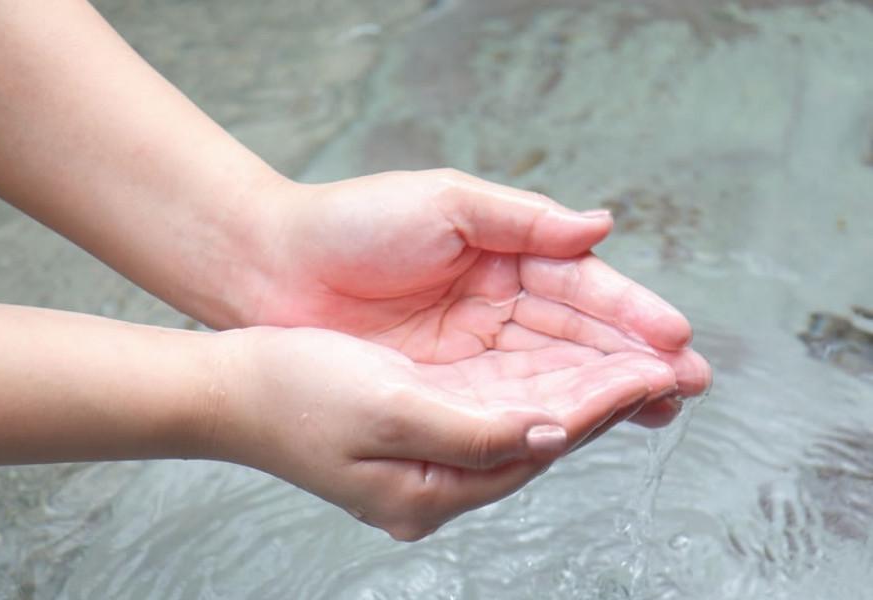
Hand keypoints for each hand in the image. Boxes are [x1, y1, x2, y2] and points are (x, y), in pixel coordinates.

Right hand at [208, 326, 678, 539]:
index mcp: (432, 488)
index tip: (656, 372)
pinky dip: (540, 383)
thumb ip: (472, 429)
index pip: (540, 443)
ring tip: (641, 365)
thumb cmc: (294, 392)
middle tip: (675, 372)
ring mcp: (429, 456)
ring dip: (583, 390)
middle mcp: (439, 482)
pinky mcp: (420, 426)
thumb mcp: (384, 407)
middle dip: (608, 401)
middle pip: (543, 438)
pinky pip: (497, 405)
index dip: (600, 404)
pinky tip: (569, 365)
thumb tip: (550, 436)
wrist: (227, 386)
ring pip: (527, 420)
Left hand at [232, 169, 710, 423]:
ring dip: (605, 391)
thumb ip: (524, 219)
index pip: (580, 288)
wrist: (273, 268)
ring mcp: (472, 352)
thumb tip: (602, 226)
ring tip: (660, 406)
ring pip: (551, 375)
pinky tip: (590, 422)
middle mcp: (497, 307)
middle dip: (633, 359)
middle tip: (687, 383)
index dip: (628, 311)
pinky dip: (550, 412)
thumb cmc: (355, 223)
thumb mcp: (445, 203)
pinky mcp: (443, 388)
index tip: (676, 337)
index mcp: (505, 256)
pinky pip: (507, 402)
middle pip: (577, 338)